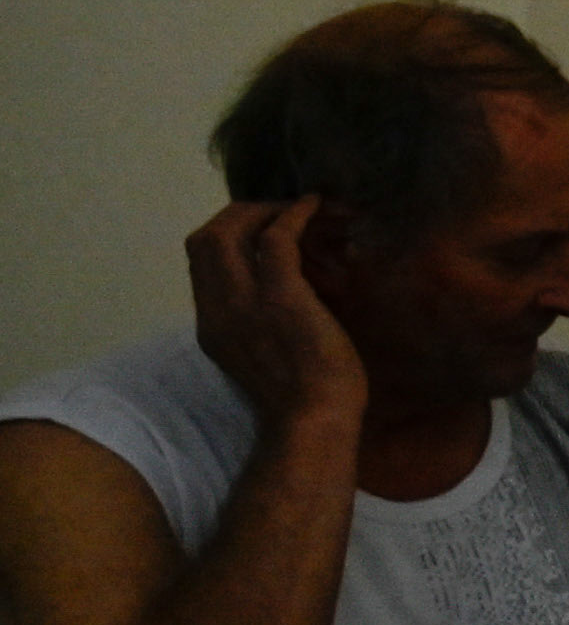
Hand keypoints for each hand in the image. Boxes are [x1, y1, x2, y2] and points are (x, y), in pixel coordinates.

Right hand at [185, 201, 364, 434]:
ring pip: (227, 232)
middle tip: (270, 209)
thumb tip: (278, 299)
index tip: (253, 229)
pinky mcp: (280, 296)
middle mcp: (216, 310)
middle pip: (202, 240)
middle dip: (234, 215)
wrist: (314, 420)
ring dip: (261, 210)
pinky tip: (313, 205)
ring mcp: (244, 302)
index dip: (223, 238)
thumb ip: (253, 328)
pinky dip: (293, 215)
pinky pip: (276, 239)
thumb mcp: (259, 359)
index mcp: (210, 328)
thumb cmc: (302, 399)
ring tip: (291, 206)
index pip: (199, 266)